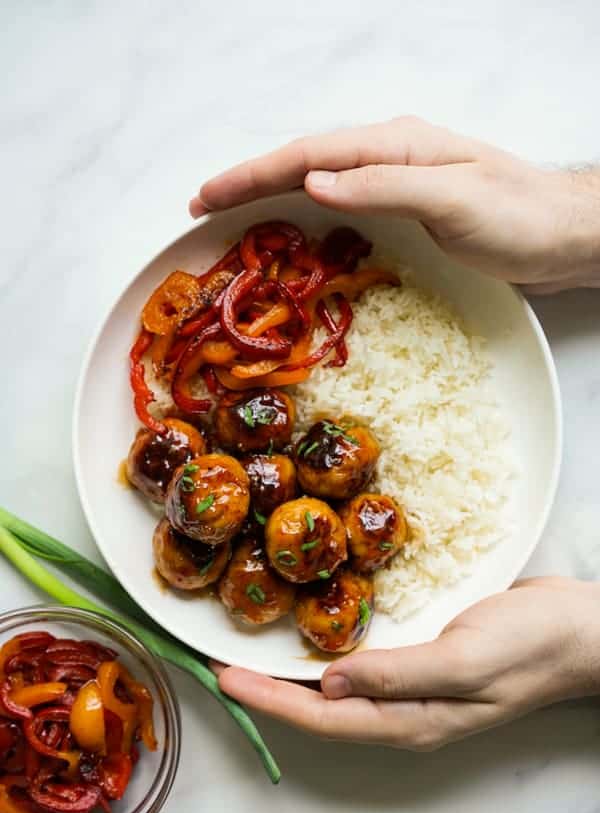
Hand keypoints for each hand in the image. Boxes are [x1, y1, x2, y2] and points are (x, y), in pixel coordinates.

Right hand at [190, 116, 599, 291]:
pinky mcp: (404, 206)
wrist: (562, 234)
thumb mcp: (452, 200)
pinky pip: (339, 203)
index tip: (208, 195)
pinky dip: (303, 212)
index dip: (253, 174)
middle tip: (200, 207)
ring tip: (228, 216)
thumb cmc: (516, 216)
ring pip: (316, 180)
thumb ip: (384, 187)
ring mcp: (395, 179)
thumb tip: (313, 181)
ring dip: (270, 196)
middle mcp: (387, 155)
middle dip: (248, 182)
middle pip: (302, 162)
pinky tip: (290, 226)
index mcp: (394, 145)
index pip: (307, 153)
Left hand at [215, 578, 599, 749]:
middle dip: (265, 691)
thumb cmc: (530, 646)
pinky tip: (308, 632)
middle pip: (318, 709)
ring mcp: (411, 684)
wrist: (577, 629)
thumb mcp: (466, 661)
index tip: (221, 677)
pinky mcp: (418, 656)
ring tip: (247, 650)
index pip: (322, 718)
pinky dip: (324, 650)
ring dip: (289, 673)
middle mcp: (403, 709)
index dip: (267, 700)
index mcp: (410, 720)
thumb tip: (329, 684)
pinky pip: (358, 661)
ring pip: (333, 687)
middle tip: (218, 662)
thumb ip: (399, 676)